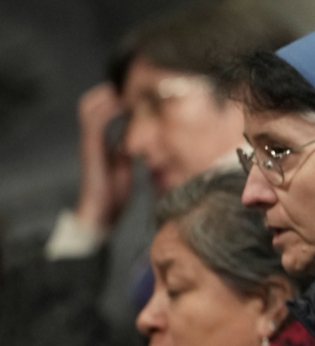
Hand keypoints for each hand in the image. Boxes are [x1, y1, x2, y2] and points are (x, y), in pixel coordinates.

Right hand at [76, 83, 132, 230]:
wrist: (101, 213)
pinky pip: (96, 121)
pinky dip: (108, 110)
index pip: (101, 110)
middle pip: (91, 103)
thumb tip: (146, 141)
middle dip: (108, 91)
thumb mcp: (125, 167)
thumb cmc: (114, 194)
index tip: (135, 90)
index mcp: (101, 141)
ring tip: (126, 89)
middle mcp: (93, 138)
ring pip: (90, 107)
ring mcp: (90, 141)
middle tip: (129, 85)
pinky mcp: (91, 148)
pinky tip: (124, 105)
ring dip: (107, 96)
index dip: (114, 97)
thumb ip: (130, 151)